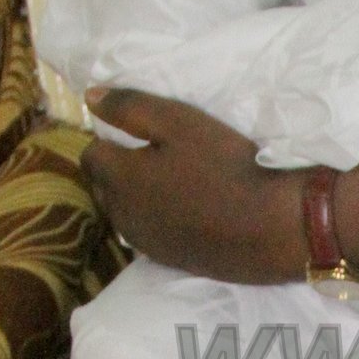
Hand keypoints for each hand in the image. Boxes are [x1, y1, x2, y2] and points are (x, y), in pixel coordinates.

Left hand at [83, 90, 358, 284]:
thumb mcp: (178, 122)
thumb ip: (130, 107)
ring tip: (172, 182)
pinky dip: (156, 219)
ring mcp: (144, 242)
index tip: (140, 132)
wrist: (269, 228)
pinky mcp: (167, 259)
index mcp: (118, 178)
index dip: (110, 139)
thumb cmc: (225, 166)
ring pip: (124, 213)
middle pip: (103, 186)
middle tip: (157, 155)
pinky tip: (186, 210)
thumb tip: (90, 98)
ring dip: (137, 196)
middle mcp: (121, 214)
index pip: (90, 155)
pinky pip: (147, 233)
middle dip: (118, 169)